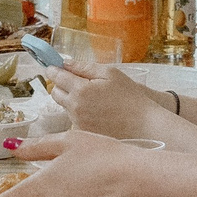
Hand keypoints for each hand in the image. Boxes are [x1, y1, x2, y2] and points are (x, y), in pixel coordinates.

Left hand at [44, 57, 166, 138]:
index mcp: (80, 90)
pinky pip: (74, 120)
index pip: (57, 77)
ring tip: (93, 99)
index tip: (53, 66)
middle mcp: (75, 108)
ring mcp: (78, 123)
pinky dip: (80, 114)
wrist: (144, 125)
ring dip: (71, 100)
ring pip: (64, 107)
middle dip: (61, 85)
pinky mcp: (83, 134)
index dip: (54, 69)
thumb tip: (64, 62)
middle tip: (76, 81)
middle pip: (55, 93)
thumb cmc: (130, 96)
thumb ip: (84, 67)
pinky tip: (97, 113)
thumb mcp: (110, 73)